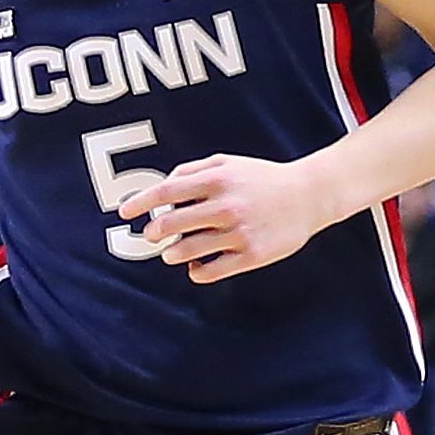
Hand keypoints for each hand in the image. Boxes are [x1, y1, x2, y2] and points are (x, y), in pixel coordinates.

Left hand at [116, 153, 343, 281]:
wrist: (309, 196)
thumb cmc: (262, 178)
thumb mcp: (228, 162)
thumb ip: (192, 170)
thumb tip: (163, 187)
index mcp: (217, 179)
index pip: (166, 192)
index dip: (140, 203)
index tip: (125, 212)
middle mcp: (226, 206)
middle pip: (171, 223)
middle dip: (154, 232)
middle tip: (151, 235)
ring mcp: (238, 233)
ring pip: (187, 250)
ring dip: (172, 253)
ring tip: (172, 251)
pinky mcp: (251, 255)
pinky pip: (210, 271)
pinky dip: (195, 271)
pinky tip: (195, 265)